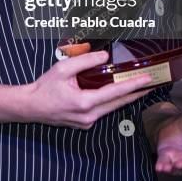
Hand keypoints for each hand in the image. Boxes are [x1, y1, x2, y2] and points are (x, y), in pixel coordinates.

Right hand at [27, 50, 153, 129]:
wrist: (31, 107)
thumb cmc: (45, 87)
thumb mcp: (63, 68)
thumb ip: (85, 61)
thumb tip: (104, 57)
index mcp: (85, 102)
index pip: (115, 93)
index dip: (133, 85)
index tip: (147, 79)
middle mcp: (89, 116)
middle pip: (118, 104)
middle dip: (135, 93)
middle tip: (150, 83)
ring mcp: (87, 122)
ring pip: (111, 108)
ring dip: (125, 98)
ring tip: (138, 86)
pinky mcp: (84, 123)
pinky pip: (102, 111)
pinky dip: (111, 101)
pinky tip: (116, 92)